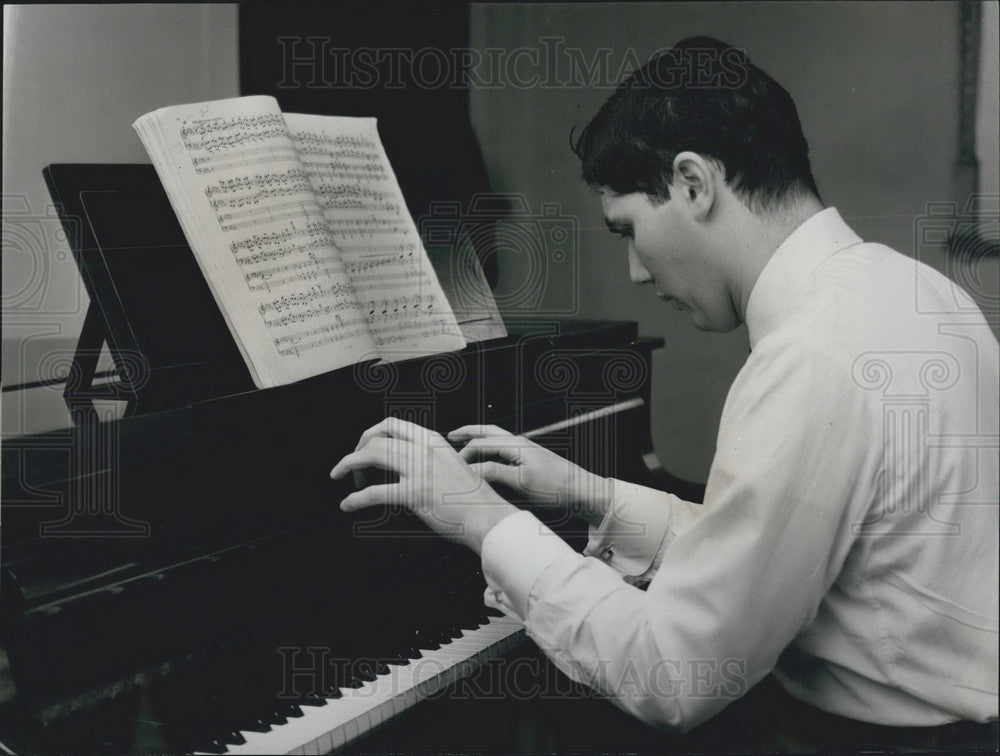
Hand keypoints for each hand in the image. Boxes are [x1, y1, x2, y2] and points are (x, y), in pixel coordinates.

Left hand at [330, 417, 517, 553]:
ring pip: (371, 456)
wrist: (488, 516)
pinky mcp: (414, 494)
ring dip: (349, 466)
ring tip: (341, 478)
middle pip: (377, 438)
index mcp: (433, 441)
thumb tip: (407, 464)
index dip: (371, 434)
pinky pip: (374, 492)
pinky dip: (355, 499)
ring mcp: (419, 470)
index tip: (363, 447)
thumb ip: (431, 460)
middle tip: (349, 466)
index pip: (393, 425)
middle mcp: (424, 450)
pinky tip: (348, 504)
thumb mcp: (453, 465)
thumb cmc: (474, 498)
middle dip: (356, 451)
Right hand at [448, 425, 611, 527]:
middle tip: (451, 436)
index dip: (464, 452)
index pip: (481, 443)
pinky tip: (487, 460)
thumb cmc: (555, 487)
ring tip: (465, 444)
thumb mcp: (521, 482)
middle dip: (469, 433)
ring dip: (479, 440)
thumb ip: (495, 473)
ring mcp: (525, 451)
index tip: (451, 464)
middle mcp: (519, 444)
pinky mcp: (529, 461)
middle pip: (488, 433)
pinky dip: (490, 450)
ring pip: (496, 440)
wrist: (580, 491)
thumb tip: (473, 470)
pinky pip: (504, 450)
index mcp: (516, 445)